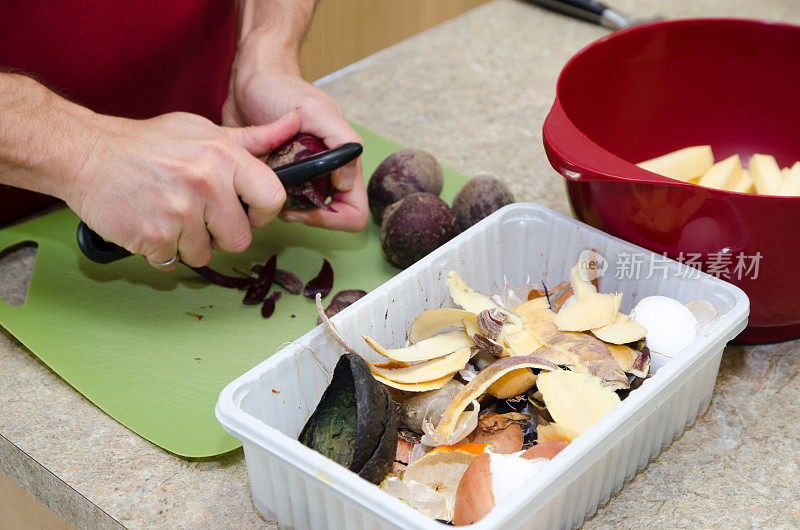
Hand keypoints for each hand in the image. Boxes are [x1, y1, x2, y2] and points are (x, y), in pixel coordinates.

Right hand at [66, 111, 300, 269]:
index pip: (273, 198)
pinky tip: (151, 223)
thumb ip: (251, 139)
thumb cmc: (148, 143)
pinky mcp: (155, 236)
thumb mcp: (203, 131)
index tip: (247, 211)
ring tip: (170, 214)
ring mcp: (180, 212)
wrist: (85, 153)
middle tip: (199, 215)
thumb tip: (294, 125)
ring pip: (206, 254)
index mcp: (223, 156)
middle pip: (240, 239)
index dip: (263, 212)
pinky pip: (174, 261)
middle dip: (222, 234)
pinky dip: (163, 250)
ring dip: (189, 243)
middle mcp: (206, 183)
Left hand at [223, 68, 367, 231]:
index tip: (308, 207)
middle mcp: (328, 174)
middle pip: (333, 219)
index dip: (334, 218)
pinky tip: (260, 187)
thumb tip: (346, 181)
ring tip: (269, 195)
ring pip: (307, 216)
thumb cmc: (283, 90)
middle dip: (311, 219)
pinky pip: (283, 204)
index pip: (354, 212)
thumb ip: (341, 142)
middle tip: (284, 206)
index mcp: (343, 162)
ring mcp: (305, 177)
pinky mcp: (282, 177)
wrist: (250, 81)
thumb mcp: (317, 111)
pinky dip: (272, 202)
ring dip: (290, 212)